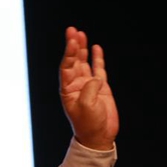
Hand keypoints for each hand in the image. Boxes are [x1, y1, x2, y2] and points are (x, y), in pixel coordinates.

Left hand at [59, 26, 118, 149]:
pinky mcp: (101, 88)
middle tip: (72, 30)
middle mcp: (76, 85)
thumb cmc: (89, 124)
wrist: (99, 137)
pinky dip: (96, 58)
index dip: (68, 53)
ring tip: (81, 34)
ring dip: (82, 49)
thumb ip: (90, 88)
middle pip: (73, 61)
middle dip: (73, 45)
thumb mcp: (87, 106)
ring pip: (84, 62)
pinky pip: (98, 69)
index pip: (66, 67)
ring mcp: (88, 85)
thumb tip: (96, 78)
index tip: (72, 41)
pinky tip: (95, 48)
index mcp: (67, 90)